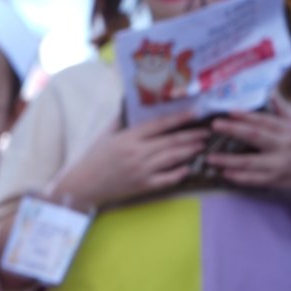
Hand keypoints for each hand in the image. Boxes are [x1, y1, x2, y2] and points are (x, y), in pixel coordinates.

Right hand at [55, 112, 208, 208]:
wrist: (83, 185)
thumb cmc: (93, 159)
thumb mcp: (105, 135)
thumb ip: (120, 120)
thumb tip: (132, 104)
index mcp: (129, 138)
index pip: (160, 125)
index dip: (179, 118)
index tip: (195, 113)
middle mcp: (137, 152)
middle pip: (171, 141)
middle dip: (192, 135)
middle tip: (207, 132)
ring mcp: (141, 170)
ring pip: (172, 158)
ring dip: (190, 151)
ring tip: (202, 146)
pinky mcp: (142, 186)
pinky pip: (166, 179)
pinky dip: (179, 173)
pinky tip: (188, 168)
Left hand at [206, 97, 290, 207]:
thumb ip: (285, 112)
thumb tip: (272, 93)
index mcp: (290, 131)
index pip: (265, 120)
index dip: (246, 115)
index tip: (229, 111)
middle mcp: (285, 146)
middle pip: (255, 136)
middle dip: (233, 130)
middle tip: (214, 126)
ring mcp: (280, 165)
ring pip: (250, 162)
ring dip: (228, 160)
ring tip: (209, 157)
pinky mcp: (277, 181)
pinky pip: (254, 180)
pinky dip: (238, 177)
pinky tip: (224, 174)